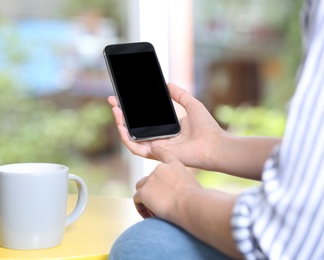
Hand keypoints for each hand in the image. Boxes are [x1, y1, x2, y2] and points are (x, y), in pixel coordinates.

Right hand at [107, 83, 223, 168]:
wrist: (214, 144)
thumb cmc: (207, 128)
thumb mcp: (191, 105)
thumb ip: (179, 95)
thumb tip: (168, 84)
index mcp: (165, 129)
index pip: (143, 120)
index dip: (131, 110)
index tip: (123, 98)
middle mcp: (158, 138)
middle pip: (133, 128)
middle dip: (121, 115)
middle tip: (114, 102)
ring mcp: (155, 147)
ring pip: (131, 138)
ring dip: (120, 125)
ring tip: (116, 111)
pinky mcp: (155, 154)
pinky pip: (135, 148)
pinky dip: (126, 138)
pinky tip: (121, 126)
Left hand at [133, 145, 201, 218]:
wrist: (191, 205)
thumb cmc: (197, 201)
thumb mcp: (193, 186)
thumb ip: (181, 186)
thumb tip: (178, 196)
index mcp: (175, 165)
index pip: (164, 153)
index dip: (157, 150)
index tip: (153, 147)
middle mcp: (160, 168)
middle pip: (149, 178)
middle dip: (152, 191)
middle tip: (160, 206)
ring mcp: (150, 179)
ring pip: (141, 189)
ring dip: (145, 200)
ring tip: (154, 213)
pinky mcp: (143, 191)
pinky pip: (137, 200)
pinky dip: (141, 208)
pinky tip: (149, 217)